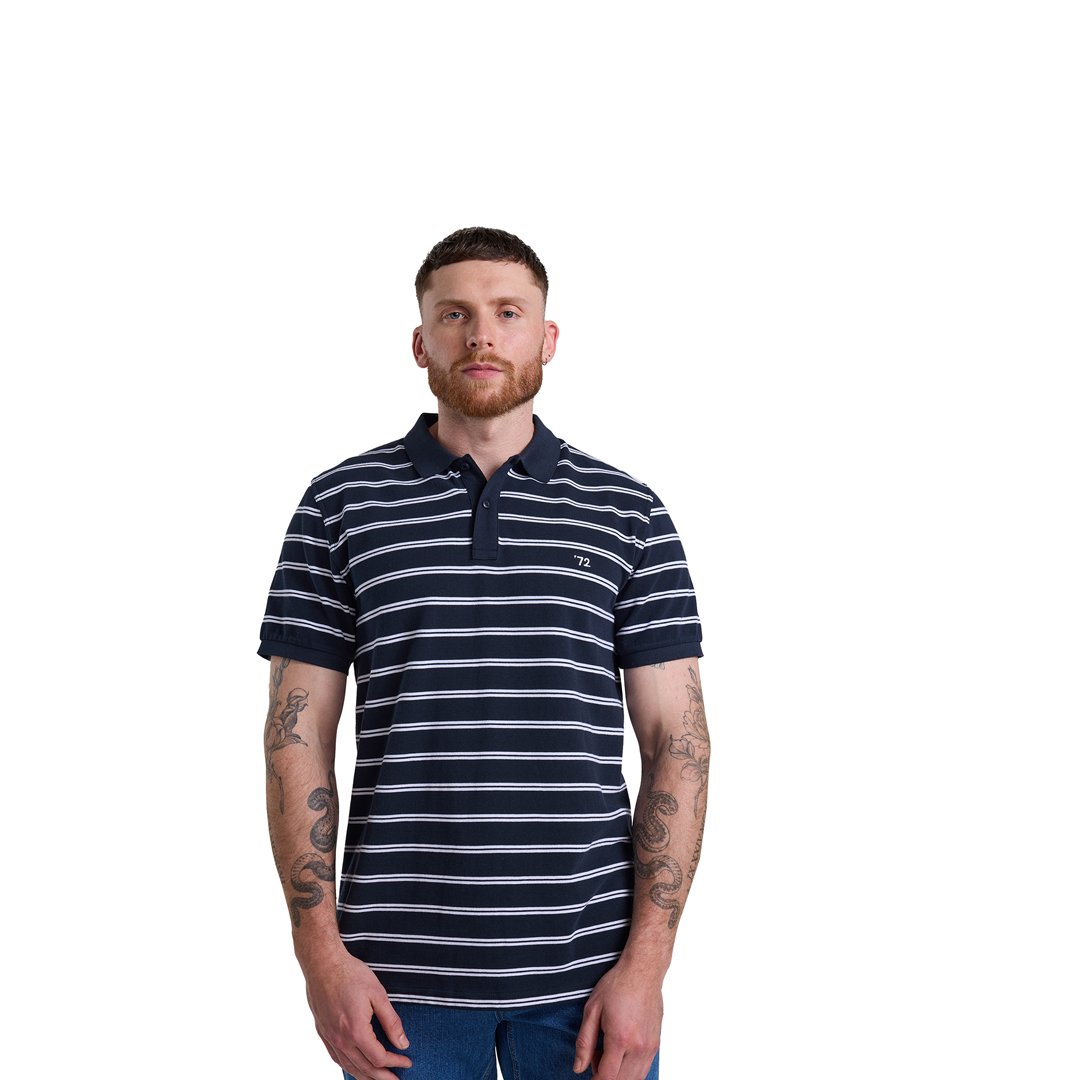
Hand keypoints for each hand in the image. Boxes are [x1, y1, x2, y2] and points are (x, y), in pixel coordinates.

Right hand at [302, 949, 411, 1077]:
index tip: (407, 1061)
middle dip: (383, 1077)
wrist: (322, 963)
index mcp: (356, 1031)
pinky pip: (336, 1058)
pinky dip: (348, 1067)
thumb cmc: (351, 974)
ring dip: (366, 1077)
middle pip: (364, 1068)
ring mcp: (329, 1037)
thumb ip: (391, 1021)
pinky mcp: (322, 1032)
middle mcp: (340, 1040)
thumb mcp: (378, 994)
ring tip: (379, 1079)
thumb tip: (403, 1043)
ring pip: (349, 1067)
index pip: (379, 1058)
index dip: (395, 1063)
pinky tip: (355, 1067)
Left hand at [574, 960, 661, 1079]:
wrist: (643, 970)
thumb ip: (584, 1042)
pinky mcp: (656, 1044)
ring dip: (618, 1075)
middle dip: (604, 1076)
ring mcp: (650, 1047)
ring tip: (607, 1051)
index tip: (587, 1078)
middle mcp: (639, 1046)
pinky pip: (643, 1069)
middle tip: (595, 1055)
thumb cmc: (617, 985)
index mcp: (620, 1038)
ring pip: (634, 1079)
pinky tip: (620, 1051)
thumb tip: (578, 1068)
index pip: (607, 1078)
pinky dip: (630, 1070)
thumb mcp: (592, 1009)